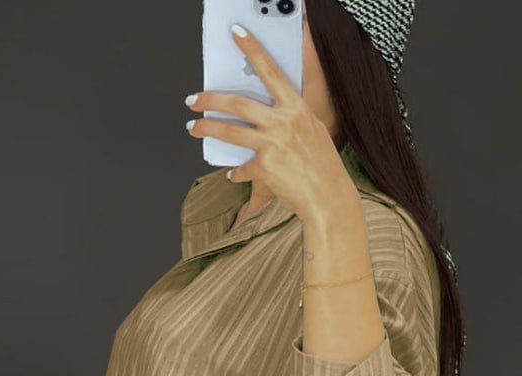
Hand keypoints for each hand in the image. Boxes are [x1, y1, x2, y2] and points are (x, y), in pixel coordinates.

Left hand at [184, 23, 359, 225]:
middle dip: (210, 99)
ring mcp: (273, 144)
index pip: (270, 71)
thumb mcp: (310, 130)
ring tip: (192, 127)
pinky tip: (233, 175)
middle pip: (237, 103)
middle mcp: (283, 122)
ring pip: (229, 130)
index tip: (236, 33)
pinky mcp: (265, 168)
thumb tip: (259, 114)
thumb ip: (287, 117)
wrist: (328, 196)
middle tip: (193, 99)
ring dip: (206, 128)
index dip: (252, 49)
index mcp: (296, 107)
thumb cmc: (321, 163)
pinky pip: (241, 168)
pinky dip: (235, 173)